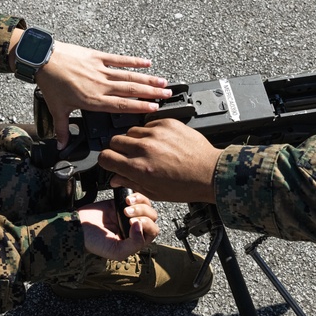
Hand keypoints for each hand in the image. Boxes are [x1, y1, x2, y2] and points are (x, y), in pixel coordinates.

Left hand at [32, 41, 171, 147]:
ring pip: (129, 76)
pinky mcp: (98, 57)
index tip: (154, 109)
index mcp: (93, 100)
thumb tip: (61, 146)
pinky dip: (134, 61)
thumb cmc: (50, 83)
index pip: (121, 106)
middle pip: (131, 91)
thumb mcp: (57, 109)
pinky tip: (147, 62)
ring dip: (147, 79)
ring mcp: (101, 70)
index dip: (139, 107)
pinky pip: (119, 59)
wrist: (43, 59)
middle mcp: (101, 85)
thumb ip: (63, 129)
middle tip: (167, 95)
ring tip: (163, 82)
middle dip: (151, 93)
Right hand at [78, 192, 158, 260]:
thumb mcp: (116, 251)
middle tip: (126, 212)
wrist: (77, 227)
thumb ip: (133, 244)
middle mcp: (135, 228)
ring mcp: (129, 214)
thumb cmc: (95, 243)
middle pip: (152, 217)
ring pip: (147, 206)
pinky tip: (126, 198)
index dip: (146, 225)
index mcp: (136, 241)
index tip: (131, 222)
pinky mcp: (121, 203)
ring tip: (126, 204)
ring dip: (140, 203)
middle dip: (143, 213)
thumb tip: (141, 227)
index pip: (152, 231)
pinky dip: (135, 195)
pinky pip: (136, 197)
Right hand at [97, 119, 220, 203]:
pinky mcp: (167, 123)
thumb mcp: (154, 192)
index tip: (111, 162)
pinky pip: (148, 124)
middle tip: (129, 156)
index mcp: (139, 168)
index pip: (105, 157)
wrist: (210, 173)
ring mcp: (156, 133)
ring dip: (135, 140)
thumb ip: (131, 183)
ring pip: (131, 131)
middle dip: (119, 149)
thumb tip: (115, 178)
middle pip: (114, 140)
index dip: (107, 160)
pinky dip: (150, 132)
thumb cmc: (186, 185)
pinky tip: (160, 142)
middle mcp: (144, 148)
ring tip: (148, 149)